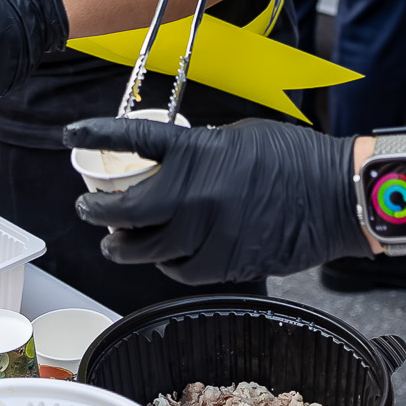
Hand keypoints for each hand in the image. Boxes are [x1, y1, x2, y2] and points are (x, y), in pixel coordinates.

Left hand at [64, 116, 363, 283]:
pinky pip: (180, 271)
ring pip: (146, 250)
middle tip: (87, 210)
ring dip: (124, 247)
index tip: (70, 135)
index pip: (131, 140)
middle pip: (124, 210)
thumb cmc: (293, 158)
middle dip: (96, 212)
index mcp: (196, 151)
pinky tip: (165, 257)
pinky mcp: (225, 264)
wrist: (335, 196)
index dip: (95, 134)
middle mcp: (195, 195)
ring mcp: (208, 233)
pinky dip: (167, 265)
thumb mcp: (237, 137)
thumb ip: (198, 150)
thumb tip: (171, 163)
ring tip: (115, 244)